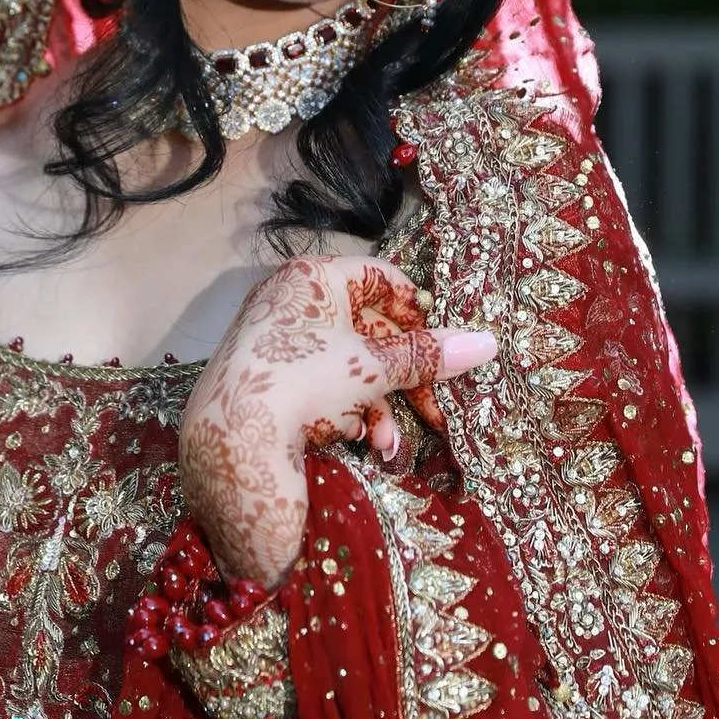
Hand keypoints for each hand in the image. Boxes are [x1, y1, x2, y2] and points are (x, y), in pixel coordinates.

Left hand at [177, 255, 495, 587]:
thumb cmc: (304, 382)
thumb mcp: (373, 367)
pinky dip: (343, 410)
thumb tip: (487, 342)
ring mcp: (272, 339)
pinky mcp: (263, 378)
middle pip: (365, 327)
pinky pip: (317, 384)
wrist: (231, 442)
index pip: (379, 277)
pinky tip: (354, 438)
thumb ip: (426, 354)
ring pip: (344, 363)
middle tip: (431, 410)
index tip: (440, 346)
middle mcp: (288, 300)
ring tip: (386, 442)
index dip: (415, 311)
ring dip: (376, 403)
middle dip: (400, 376)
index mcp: (312, 278)